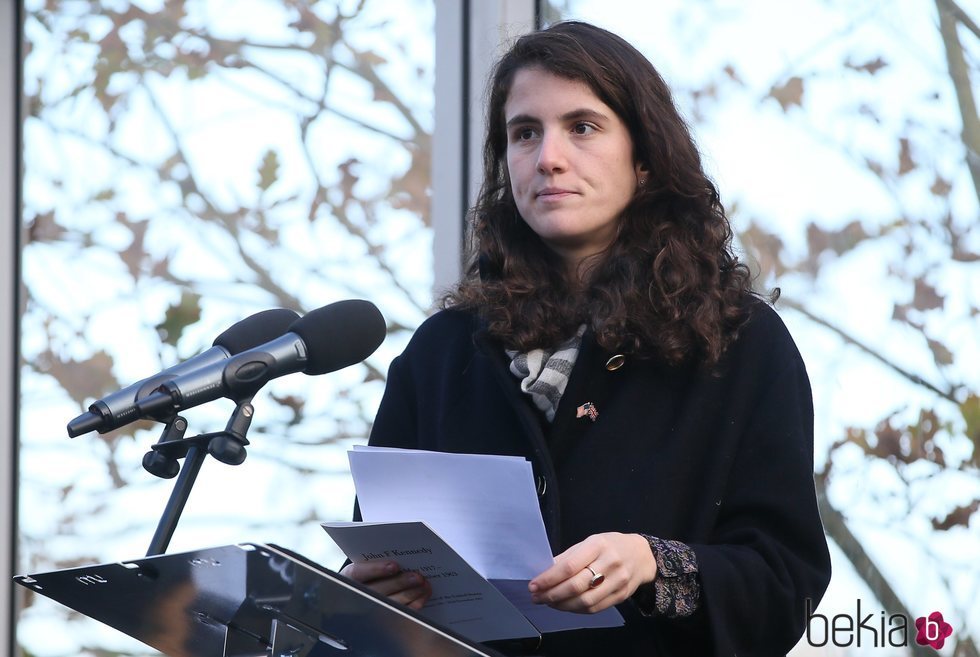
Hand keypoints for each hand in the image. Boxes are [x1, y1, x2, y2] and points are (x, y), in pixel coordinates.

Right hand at [340, 560, 431, 610]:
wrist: (359, 601)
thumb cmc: (367, 577)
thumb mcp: (363, 569)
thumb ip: (376, 563)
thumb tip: (401, 558)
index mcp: (348, 578)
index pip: (357, 573)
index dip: (376, 570)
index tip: (394, 566)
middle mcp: (356, 597)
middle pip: (378, 591)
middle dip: (400, 583)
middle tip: (417, 577)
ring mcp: (369, 611)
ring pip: (391, 604)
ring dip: (411, 594)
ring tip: (424, 584)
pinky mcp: (384, 622)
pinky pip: (400, 615)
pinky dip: (414, 605)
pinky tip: (423, 596)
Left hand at [528, 532, 656, 613]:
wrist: (642, 556)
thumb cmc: (610, 546)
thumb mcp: (589, 542)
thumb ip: (568, 557)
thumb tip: (544, 572)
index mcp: (598, 545)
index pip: (569, 566)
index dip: (549, 579)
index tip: (534, 585)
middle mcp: (610, 563)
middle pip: (576, 586)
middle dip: (552, 594)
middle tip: (537, 597)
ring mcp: (617, 581)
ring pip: (585, 601)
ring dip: (562, 605)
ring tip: (548, 602)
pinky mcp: (621, 596)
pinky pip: (594, 608)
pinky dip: (576, 610)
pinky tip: (565, 606)